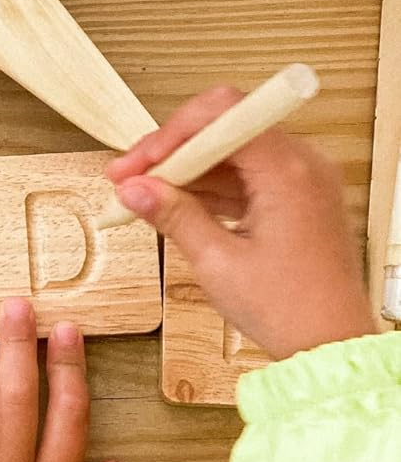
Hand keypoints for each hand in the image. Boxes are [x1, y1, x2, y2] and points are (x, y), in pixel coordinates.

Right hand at [106, 85, 376, 360]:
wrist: (330, 345)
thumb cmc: (288, 311)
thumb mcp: (216, 262)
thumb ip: (174, 216)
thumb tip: (134, 189)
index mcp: (288, 171)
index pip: (219, 116)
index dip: (169, 135)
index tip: (135, 164)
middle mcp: (302, 164)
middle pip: (224, 127)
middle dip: (173, 150)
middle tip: (130, 177)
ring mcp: (302, 179)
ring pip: (232, 151)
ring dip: (187, 170)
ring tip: (145, 195)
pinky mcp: (298, 197)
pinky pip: (247, 174)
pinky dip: (211, 186)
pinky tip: (177, 205)